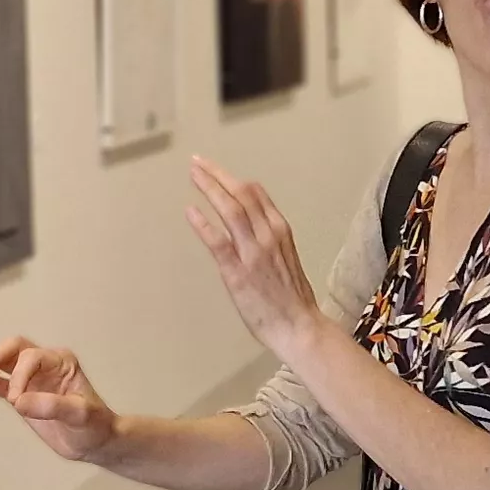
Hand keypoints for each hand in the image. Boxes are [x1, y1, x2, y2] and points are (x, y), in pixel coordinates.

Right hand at [0, 337, 119, 462]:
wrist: (95, 442)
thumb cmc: (94, 426)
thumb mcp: (81, 415)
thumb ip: (53, 406)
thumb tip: (18, 401)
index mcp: (61, 362)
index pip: (32, 357)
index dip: (20, 375)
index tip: (16, 401)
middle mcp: (45, 365)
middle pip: (15, 348)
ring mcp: (31, 379)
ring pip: (3, 364)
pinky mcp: (22, 395)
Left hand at [185, 156, 324, 357]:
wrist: (299, 326)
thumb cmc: (292, 297)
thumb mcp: (286, 257)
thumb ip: (269, 237)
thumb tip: (251, 222)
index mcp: (280, 231)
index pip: (256, 194)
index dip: (233, 178)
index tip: (216, 169)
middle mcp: (268, 236)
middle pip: (241, 195)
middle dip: (217, 175)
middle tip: (197, 163)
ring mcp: (252, 253)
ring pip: (230, 210)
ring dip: (210, 189)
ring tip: (193, 175)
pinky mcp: (238, 272)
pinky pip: (218, 243)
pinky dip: (203, 224)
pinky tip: (190, 211)